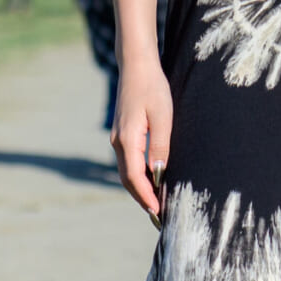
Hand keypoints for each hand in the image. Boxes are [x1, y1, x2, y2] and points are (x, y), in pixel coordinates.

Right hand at [112, 60, 173, 226]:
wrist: (136, 64)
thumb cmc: (152, 87)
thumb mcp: (163, 117)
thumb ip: (160, 147)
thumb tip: (159, 174)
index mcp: (127, 139)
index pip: (135, 178)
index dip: (147, 196)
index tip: (158, 212)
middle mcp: (118, 141)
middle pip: (128, 179)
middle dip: (142, 198)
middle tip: (158, 216)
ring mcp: (118, 137)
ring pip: (127, 171)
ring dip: (139, 188)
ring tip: (156, 202)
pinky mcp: (122, 132)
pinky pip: (128, 160)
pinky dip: (137, 175)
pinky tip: (150, 178)